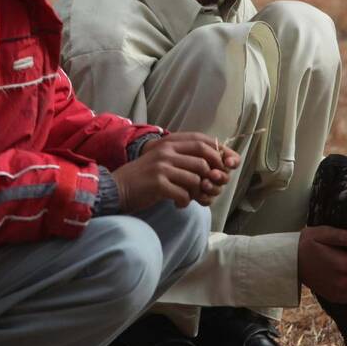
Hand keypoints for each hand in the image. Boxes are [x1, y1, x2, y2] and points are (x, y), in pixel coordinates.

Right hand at [114, 132, 237, 210]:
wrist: (117, 189)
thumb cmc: (145, 179)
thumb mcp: (165, 162)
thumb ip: (186, 161)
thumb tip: (218, 170)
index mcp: (170, 143)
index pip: (203, 141)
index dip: (221, 153)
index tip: (229, 166)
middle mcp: (166, 151)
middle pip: (204, 159)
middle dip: (214, 175)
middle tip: (212, 188)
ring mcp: (162, 166)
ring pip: (196, 179)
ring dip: (198, 192)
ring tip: (189, 197)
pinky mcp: (158, 183)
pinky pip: (184, 194)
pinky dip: (185, 202)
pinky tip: (178, 204)